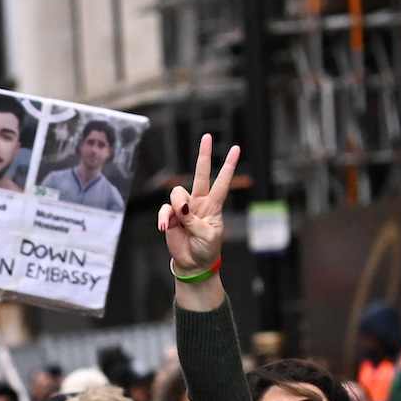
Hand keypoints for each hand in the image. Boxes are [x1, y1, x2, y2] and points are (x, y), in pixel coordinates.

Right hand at [157, 134, 238, 274]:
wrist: (193, 263)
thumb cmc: (206, 248)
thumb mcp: (208, 235)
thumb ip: (194, 220)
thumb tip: (179, 208)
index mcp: (214, 204)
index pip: (223, 181)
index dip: (229, 165)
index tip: (236, 148)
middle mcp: (199, 202)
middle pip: (201, 174)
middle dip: (204, 155)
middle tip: (207, 137)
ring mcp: (183, 208)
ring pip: (177, 193)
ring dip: (176, 204)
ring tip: (178, 220)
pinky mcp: (170, 217)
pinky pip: (164, 210)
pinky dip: (164, 217)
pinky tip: (164, 227)